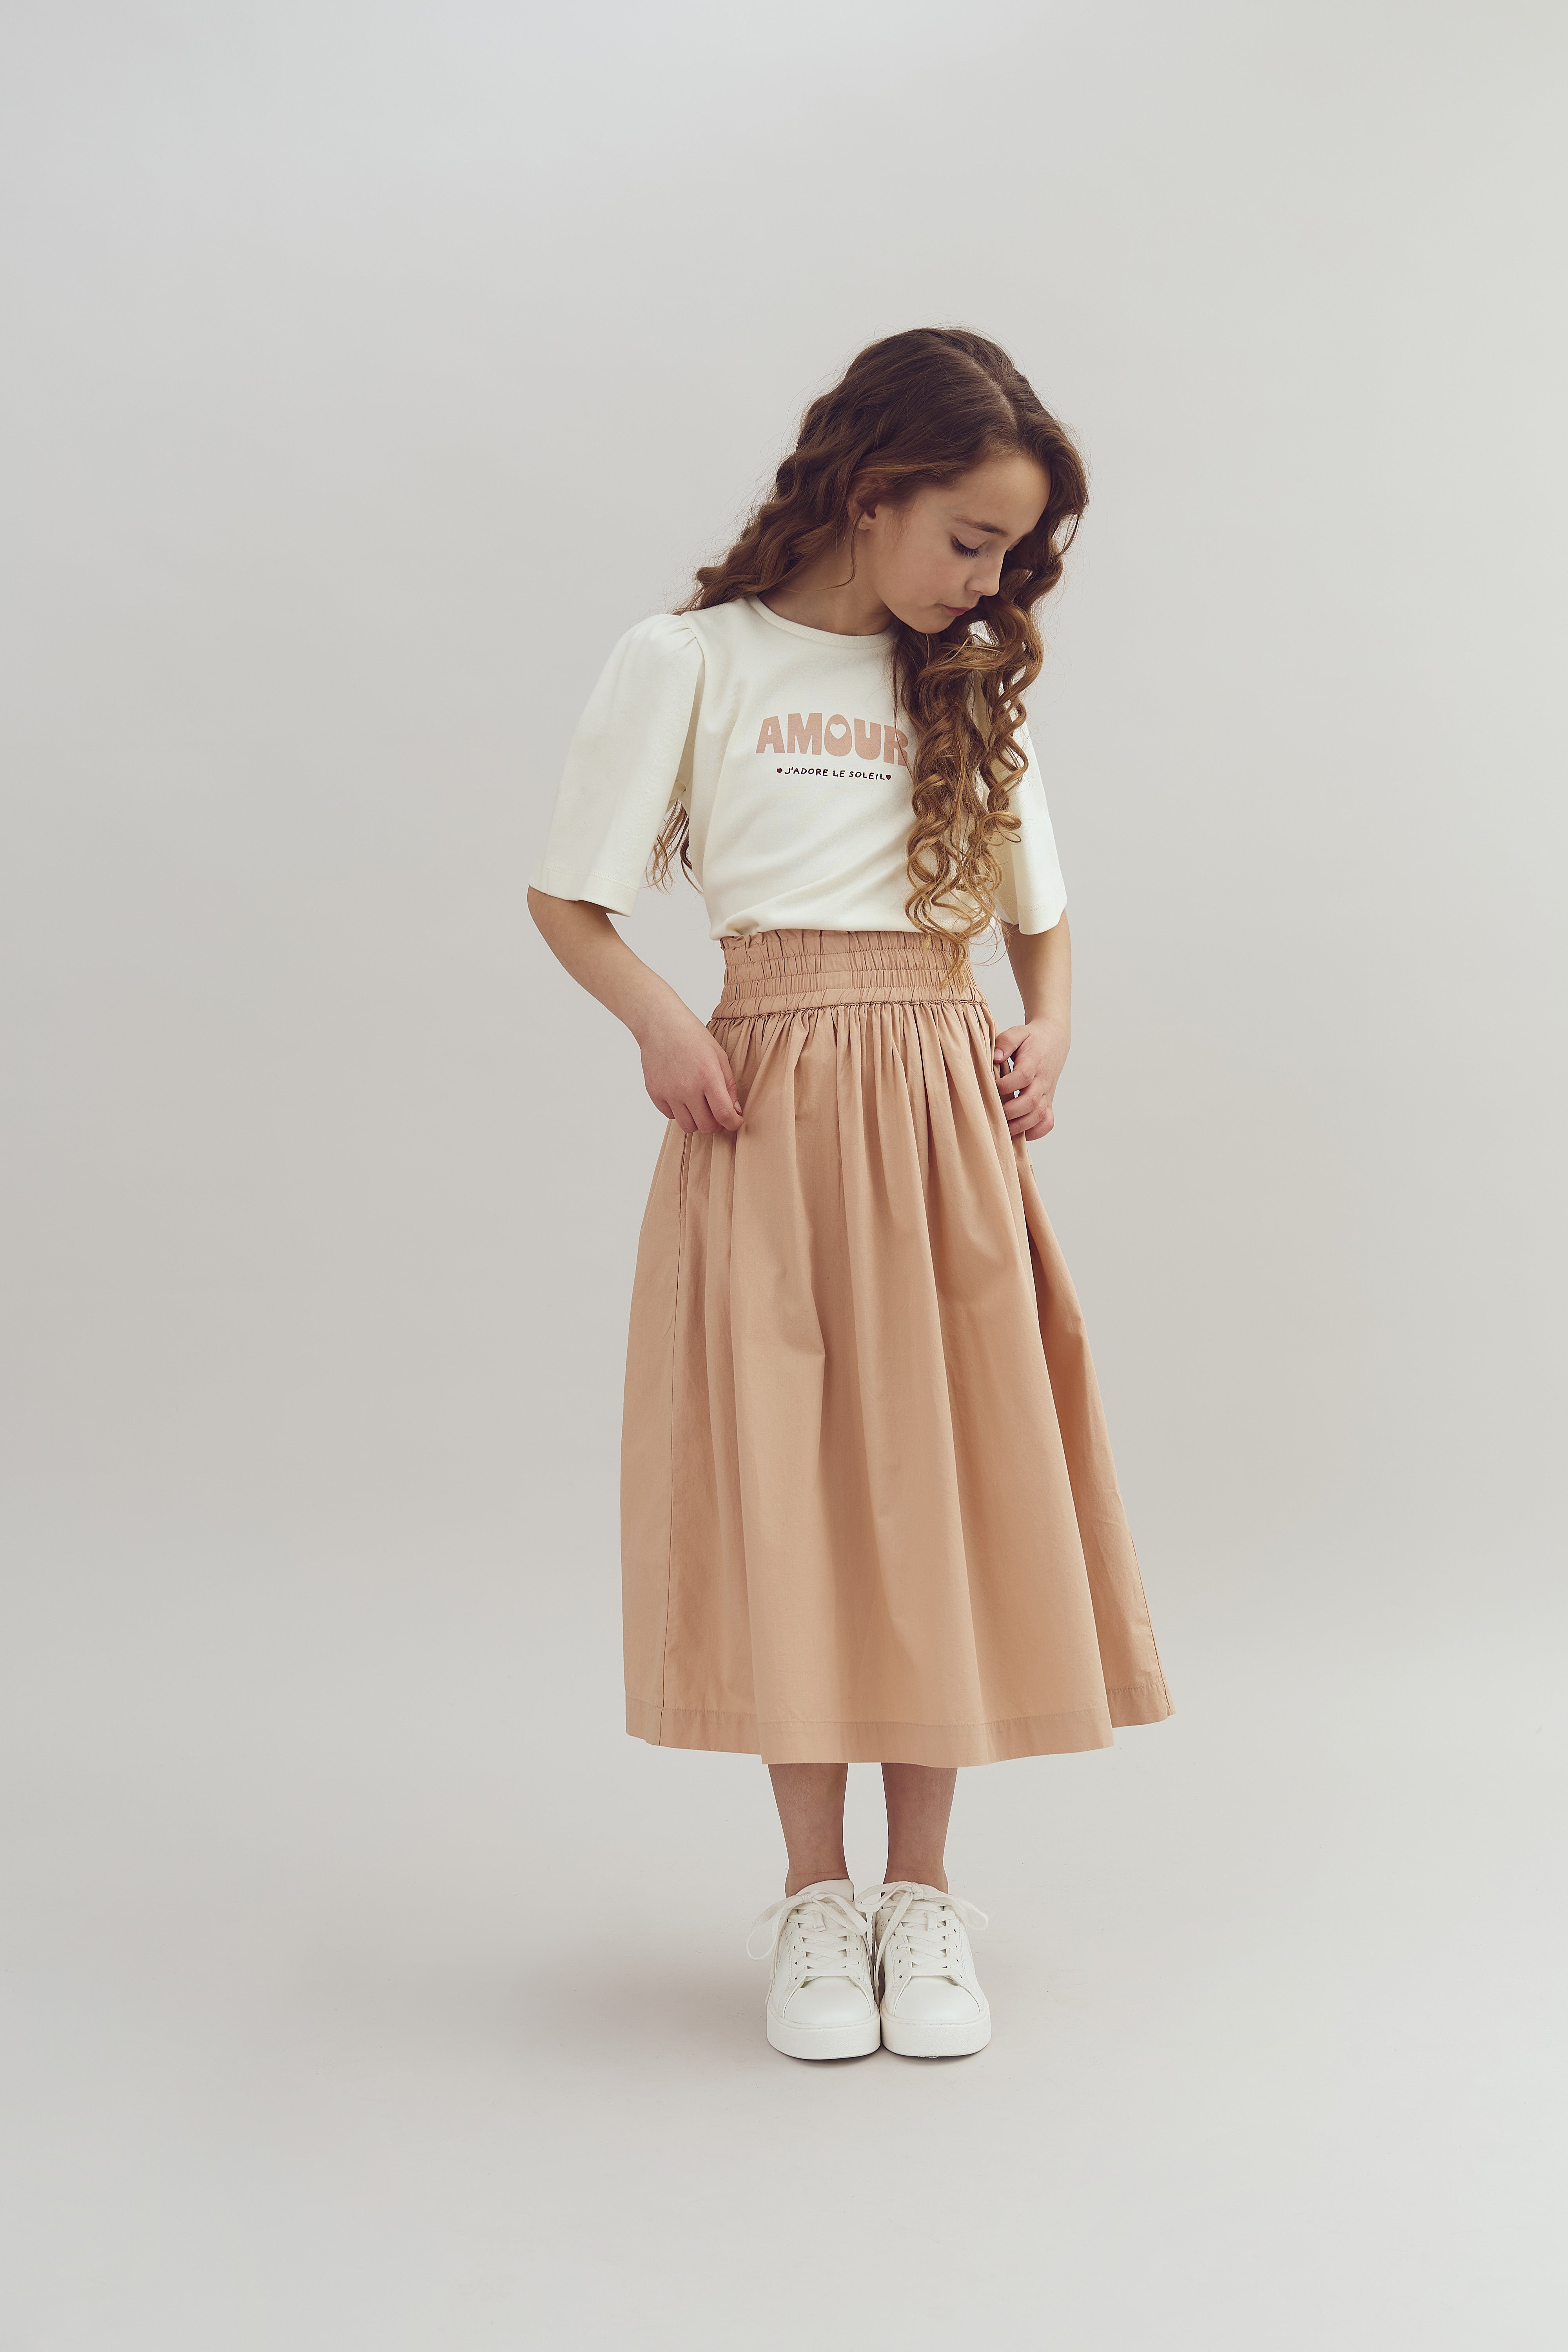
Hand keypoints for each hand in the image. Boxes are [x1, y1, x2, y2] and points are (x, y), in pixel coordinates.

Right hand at [639, 1004, 743, 1133]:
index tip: (735, 1121)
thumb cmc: (692, 1036)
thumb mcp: (719, 1056)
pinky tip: (681, 1094)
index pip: (724, 1115)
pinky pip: (670, 1116)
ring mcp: (669, 1093)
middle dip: (716, 1123)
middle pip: (706, 1127)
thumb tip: (736, 1111)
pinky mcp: (655, 1093)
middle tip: (716, 1111)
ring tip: (699, 1104)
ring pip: (688, 1127)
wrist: (660, 1024)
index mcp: (708, 1077)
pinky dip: (678, 1111)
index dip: (733, 1123)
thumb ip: (729, 1085)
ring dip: (697, 1120)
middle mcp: (687, 1088)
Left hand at [993, 1018, 1066, 1141]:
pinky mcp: (1048, 1102)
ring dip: (1020, 1126)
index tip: (991, 1087)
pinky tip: (1020, 1132)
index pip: (1023, 1077)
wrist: (1054, 1041)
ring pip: (1038, 1115)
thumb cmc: (1032, 1038)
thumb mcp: (1018, 1032)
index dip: (1006, 1085)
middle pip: (1031, 1101)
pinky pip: (1047, 1122)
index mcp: (1034, 1062)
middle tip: (994, 1113)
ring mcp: (1046, 1093)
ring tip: (1002, 1129)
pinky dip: (1035, 1132)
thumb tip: (996, 1057)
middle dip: (1010, 1111)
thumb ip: (1006, 1041)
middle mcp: (1042, 1080)